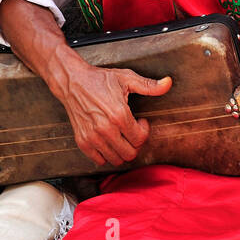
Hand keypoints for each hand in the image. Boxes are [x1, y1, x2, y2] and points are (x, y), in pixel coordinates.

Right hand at [54, 63, 172, 165]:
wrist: (72, 81)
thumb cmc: (98, 79)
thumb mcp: (126, 78)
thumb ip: (149, 85)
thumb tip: (168, 83)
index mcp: (119, 115)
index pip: (140, 139)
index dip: (144, 131)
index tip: (140, 122)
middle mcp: (105, 129)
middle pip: (130, 153)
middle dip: (134, 143)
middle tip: (131, 130)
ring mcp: (92, 137)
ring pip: (116, 160)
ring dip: (121, 150)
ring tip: (120, 135)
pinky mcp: (82, 141)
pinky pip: (99, 160)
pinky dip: (106, 154)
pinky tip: (108, 140)